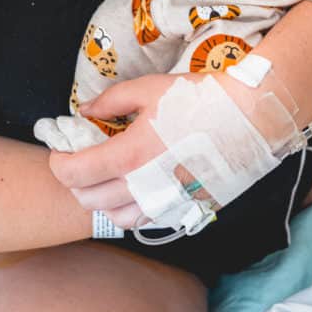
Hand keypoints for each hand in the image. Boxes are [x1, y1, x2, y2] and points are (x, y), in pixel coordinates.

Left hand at [48, 71, 258, 228]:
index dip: (60, 164)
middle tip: (80, 163)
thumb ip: (110, 101)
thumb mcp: (149, 89)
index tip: (60, 152)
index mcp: (131, 155)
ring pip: (117, 219)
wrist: (251, 117)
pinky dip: (132, 210)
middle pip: (90, 201)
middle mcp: (146, 187)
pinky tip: (137, 188)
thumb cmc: (200, 97)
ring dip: (103, 201)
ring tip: (107, 178)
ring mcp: (168, 203)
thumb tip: (83, 110)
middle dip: (77, 183)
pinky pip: (148, 222)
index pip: (76, 174)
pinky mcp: (188, 210)